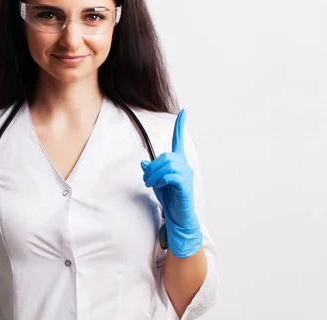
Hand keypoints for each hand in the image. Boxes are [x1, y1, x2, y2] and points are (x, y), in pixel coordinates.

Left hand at [140, 109, 201, 257]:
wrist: (178, 216)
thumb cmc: (170, 198)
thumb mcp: (157, 183)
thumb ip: (151, 171)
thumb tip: (143, 163)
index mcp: (178, 163)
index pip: (179, 141)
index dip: (180, 127)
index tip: (183, 113)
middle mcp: (185, 166)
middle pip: (165, 156)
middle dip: (152, 167)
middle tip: (147, 179)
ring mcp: (186, 175)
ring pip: (167, 165)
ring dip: (154, 174)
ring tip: (151, 184)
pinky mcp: (185, 186)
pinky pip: (171, 175)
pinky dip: (161, 179)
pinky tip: (157, 185)